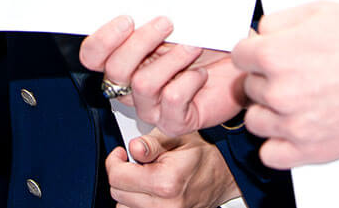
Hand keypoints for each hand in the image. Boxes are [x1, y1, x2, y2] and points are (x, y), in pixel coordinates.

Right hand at [82, 15, 246, 135]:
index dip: (103, 39)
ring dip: (172, 59)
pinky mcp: (173, 122)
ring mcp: (150, 107)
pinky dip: (189, 80)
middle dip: (141, 42)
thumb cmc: (207, 44)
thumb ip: (151, 16)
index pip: (92, 56)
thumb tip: (141, 0)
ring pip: (143, 84)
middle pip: (114, 70)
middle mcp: (131, 85)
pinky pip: (171, 99)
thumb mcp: (177, 22)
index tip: (127, 19)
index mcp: (124, 58)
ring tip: (193, 47)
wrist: (238, 68)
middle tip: (166, 23)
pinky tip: (201, 74)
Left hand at [106, 129, 240, 207]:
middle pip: (118, 194)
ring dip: (128, 191)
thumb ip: (151, 143)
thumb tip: (133, 148)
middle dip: (121, 175)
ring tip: (143, 177)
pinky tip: (146, 190)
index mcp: (166, 182)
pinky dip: (137, 202)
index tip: (121, 154)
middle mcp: (167, 205)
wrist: (224, 173)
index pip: (118, 178)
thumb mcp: (178, 137)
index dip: (114, 161)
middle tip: (134, 163)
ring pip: (124, 207)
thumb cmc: (202, 153)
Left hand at [234, 1, 338, 167]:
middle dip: (267, 78)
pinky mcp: (312, 150)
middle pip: (249, 86)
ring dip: (270, 111)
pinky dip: (278, 144)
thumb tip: (260, 33)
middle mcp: (280, 91)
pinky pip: (271, 155)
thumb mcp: (320, 10)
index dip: (255, 51)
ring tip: (297, 100)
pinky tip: (294, 128)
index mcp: (276, 54)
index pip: (239, 55)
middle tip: (296, 74)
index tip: (268, 54)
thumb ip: (279, 21)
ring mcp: (294, 124)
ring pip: (257, 120)